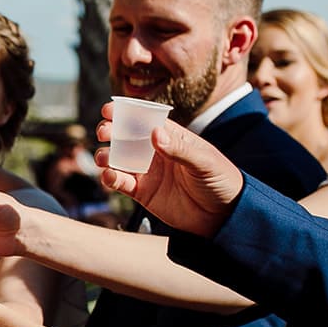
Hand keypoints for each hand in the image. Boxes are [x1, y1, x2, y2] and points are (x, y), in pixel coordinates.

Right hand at [96, 107, 242, 236]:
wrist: (224, 216)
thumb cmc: (221, 181)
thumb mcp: (204, 162)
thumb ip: (180, 149)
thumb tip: (155, 132)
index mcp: (172, 137)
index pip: (146, 119)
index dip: (126, 112)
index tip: (109, 110)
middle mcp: (156, 152)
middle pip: (126, 136)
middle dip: (111, 132)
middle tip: (104, 132)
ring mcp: (148, 172)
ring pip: (118, 159)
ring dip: (106, 156)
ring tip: (103, 158)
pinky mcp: (142, 192)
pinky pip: (121, 183)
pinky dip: (111, 179)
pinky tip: (110, 177)